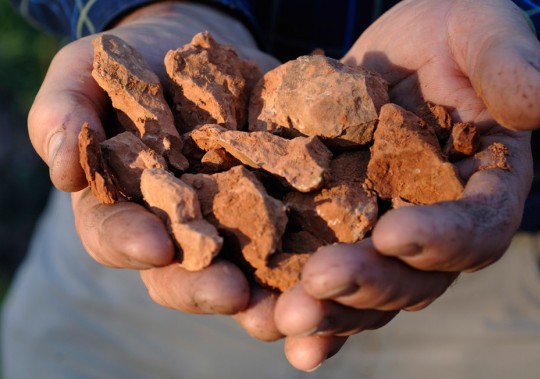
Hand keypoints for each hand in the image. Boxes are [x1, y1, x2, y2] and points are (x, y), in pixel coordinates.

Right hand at [28, 0, 290, 353]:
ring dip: (263, 295)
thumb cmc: (131, 62)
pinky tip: (332, 264)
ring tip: (284, 308)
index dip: (130, 243)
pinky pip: (294, 237)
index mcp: (123, 207)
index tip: (153, 244)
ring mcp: (230, 222)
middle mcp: (177, 228)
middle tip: (231, 292)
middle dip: (204, 285)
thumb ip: (63, 114)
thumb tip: (61, 172)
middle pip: (183, 272)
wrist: (199, 45)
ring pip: (242, 272)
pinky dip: (310, 256)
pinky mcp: (277, 204)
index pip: (116, 235)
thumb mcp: (87, 73)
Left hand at [273, 0, 539, 369]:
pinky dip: (297, 303)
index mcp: (480, 188)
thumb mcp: (482, 32)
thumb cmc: (451, 34)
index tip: (392, 233)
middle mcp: (434, 225)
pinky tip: (262, 320)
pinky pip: (320, 275)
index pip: (476, 230)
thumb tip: (535, 108)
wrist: (400, 46)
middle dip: (367, 286)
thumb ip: (507, 65)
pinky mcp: (337, 227)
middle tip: (318, 285)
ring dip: (324, 312)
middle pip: (413, 279)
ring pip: (364, 293)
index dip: (441, 239)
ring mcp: (382, 232)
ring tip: (279, 320)